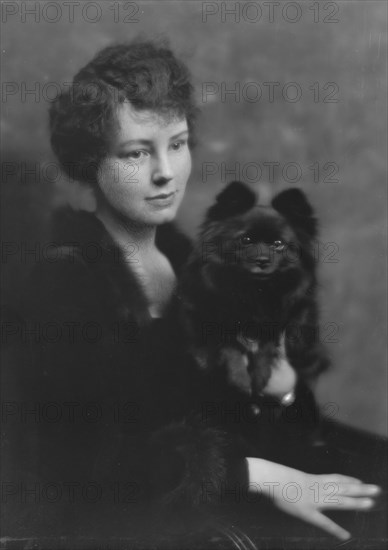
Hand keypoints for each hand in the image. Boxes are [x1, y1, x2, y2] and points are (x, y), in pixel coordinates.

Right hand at [246, 457, 380, 539]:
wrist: (269, 477)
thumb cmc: (272, 475)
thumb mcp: (288, 476)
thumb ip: (294, 480)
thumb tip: (294, 483)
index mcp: (312, 479)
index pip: (334, 478)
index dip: (348, 480)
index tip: (359, 481)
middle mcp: (317, 488)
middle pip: (343, 487)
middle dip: (360, 489)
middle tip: (377, 489)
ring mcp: (315, 499)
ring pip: (340, 500)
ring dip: (356, 502)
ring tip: (371, 504)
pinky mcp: (308, 511)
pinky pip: (324, 522)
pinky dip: (335, 529)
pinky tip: (346, 536)